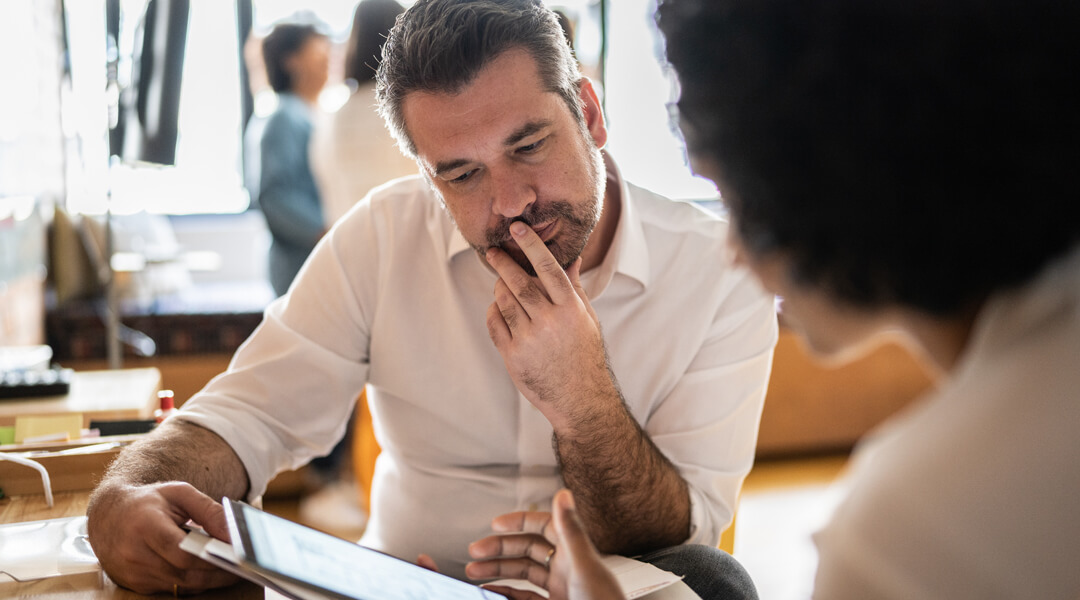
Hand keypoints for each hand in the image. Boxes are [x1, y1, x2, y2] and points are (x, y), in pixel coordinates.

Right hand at [86, 480, 238, 593]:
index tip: (238, 556)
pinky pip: (172, 589)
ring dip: (209, 580)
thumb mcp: (180, 493)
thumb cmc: (148, 501)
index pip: (182, 552)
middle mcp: (134, 554)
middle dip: (218, 573)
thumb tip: (233, 533)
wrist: (109, 515)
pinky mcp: (135, 584)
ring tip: (233, 569)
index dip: (212, 557)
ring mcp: (133, 573)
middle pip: (185, 573)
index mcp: (145, 526)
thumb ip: (209, 510)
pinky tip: (209, 573)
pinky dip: (193, 582)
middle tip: (245, 567)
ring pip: (180, 585)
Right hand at [467, 489, 621, 599]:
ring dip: (498, 571)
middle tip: (476, 550)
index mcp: (574, 553)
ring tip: (473, 572)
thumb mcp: (584, 566)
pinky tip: (491, 591)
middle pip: (528, 550)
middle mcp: (567, 568)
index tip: (496, 523)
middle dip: (499, 549)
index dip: (519, 522)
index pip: (543, 527)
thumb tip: (563, 494)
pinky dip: (506, 592)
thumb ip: (571, 531)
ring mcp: (561, 589)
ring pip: (523, 574)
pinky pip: (525, 597)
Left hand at [485, 222, 618, 428]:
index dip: (531, 245)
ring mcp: (529, 339)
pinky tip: (498, 308)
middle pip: (519, 282)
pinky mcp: (513, 356)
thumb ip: (574, 287)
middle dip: (504, 263)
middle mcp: (550, 321)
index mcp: (571, 308)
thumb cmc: (585, 354)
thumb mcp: (587, 319)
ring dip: (498, 287)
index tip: (517, 228)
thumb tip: (572, 258)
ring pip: (503, 301)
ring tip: (500, 283)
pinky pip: (494, 323)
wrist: (580, 398)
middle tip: (494, 251)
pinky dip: (493, 311)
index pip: (548, 268)